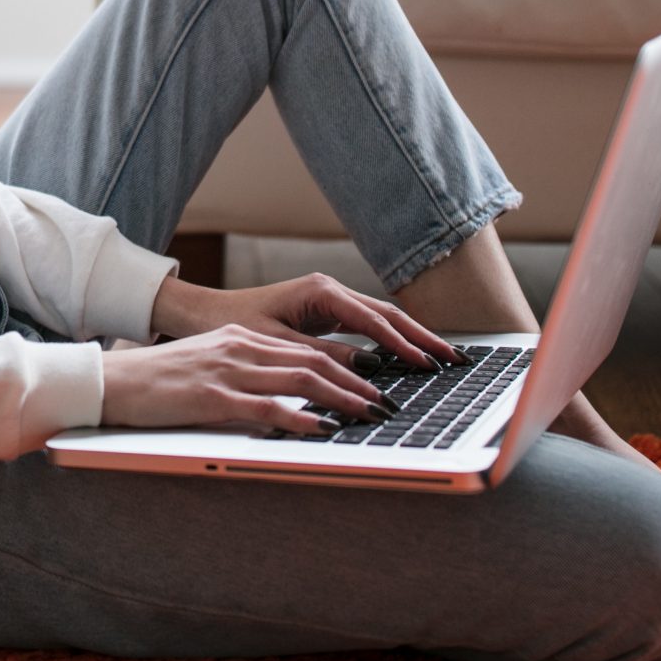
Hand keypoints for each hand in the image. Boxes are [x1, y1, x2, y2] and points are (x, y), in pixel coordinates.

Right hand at [100, 323, 390, 434]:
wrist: (111, 382)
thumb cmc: (156, 382)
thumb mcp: (207, 367)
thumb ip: (244, 375)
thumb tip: (284, 398)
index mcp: (240, 338)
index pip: (306, 350)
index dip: (346, 368)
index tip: (374, 386)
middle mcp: (240, 347)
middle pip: (313, 361)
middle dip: (357, 383)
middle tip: (387, 403)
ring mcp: (227, 371)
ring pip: (300, 379)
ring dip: (342, 399)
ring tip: (370, 415)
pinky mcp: (212, 397)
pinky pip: (267, 407)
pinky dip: (301, 417)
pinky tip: (324, 428)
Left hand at [150, 271, 465, 372]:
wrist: (205, 314)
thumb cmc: (233, 326)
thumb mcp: (278, 346)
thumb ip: (323, 357)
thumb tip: (368, 370)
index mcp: (320, 292)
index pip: (374, 321)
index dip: (403, 345)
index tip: (428, 365)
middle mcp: (330, 290)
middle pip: (388, 315)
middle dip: (422, 337)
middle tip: (454, 360)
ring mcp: (330, 300)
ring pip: (381, 319)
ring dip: (412, 339)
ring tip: (443, 359)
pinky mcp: (326, 312)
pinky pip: (368, 327)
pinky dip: (391, 341)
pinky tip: (410, 358)